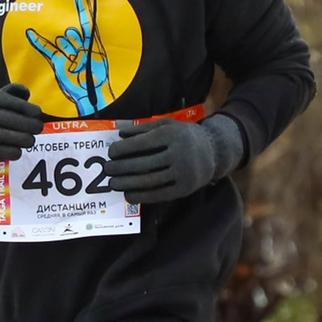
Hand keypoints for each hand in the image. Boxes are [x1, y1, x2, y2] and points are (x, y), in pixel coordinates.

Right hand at [25, 0, 112, 113]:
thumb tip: (73, 33)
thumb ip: (88, 42)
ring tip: (76, 66)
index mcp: (91, 42)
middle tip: (82, 58)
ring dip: (68, 51)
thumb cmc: (97, 76)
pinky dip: (38, 41)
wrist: (89, 93)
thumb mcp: (97, 55)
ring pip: (62, 41)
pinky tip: (30, 33)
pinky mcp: (57, 60)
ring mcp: (66, 52)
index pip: (86, 22)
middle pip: (71, 32)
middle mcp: (78, 45)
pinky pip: (46, 48)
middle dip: (75, 43)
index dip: (83, 10)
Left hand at [106, 114, 243, 204]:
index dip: (123, 149)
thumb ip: (143, 128)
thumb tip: (119, 133)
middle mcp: (179, 154)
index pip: (142, 143)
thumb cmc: (184, 136)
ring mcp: (183, 173)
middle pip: (143, 164)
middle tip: (107, 170)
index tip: (110, 153)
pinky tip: (128, 195)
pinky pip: (159, 195)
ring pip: (149, 181)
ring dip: (127, 183)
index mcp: (173, 135)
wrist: (214, 152)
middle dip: (121, 168)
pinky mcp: (184, 189)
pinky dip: (141, 196)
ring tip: (113, 183)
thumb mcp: (167, 125)